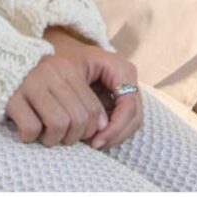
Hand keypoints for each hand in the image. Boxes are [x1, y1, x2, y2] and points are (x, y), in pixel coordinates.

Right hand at [4, 31, 130, 149]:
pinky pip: (31, 128)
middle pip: (78, 119)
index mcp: (67, 70)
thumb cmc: (30, 78)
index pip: (92, 108)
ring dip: (53, 139)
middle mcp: (52, 75)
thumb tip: (103, 127)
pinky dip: (30, 137)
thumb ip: (79, 98)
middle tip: (61, 139)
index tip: (80, 136)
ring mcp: (31, 85)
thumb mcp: (57, 79)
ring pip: (58, 124)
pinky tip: (25, 132)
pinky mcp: (11, 98)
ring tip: (44, 137)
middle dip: (72, 137)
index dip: (90, 129)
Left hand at [53, 30, 145, 151]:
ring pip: (132, 122)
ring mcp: (127, 90)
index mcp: (121, 69)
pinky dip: (112, 133)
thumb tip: (100, 127)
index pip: (128, 105)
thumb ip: (85, 98)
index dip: (116, 126)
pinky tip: (95, 138)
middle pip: (134, 116)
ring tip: (94, 143)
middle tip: (95, 145)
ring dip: (115, 136)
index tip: (96, 140)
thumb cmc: (64, 59)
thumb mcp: (70, 73)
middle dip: (116, 134)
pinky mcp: (121, 99)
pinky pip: (124, 121)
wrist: (62, 51)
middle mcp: (129, 79)